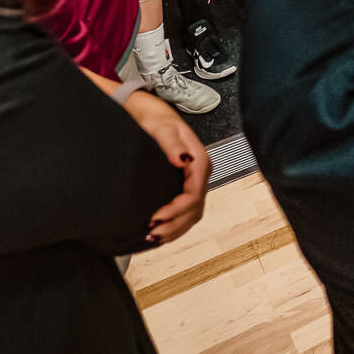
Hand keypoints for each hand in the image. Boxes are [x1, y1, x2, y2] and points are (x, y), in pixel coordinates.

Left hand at [121, 90, 211, 242]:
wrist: (155, 116)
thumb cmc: (157, 120)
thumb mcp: (163, 128)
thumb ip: (172, 144)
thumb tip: (182, 160)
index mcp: (199, 161)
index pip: (194, 194)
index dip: (176, 210)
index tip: (156, 217)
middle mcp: (201, 174)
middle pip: (195, 208)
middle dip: (175, 224)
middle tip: (152, 233)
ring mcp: (195, 181)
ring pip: (192, 214)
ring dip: (176, 229)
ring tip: (155, 238)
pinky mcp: (187, 186)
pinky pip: (187, 212)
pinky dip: (176, 225)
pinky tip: (163, 233)